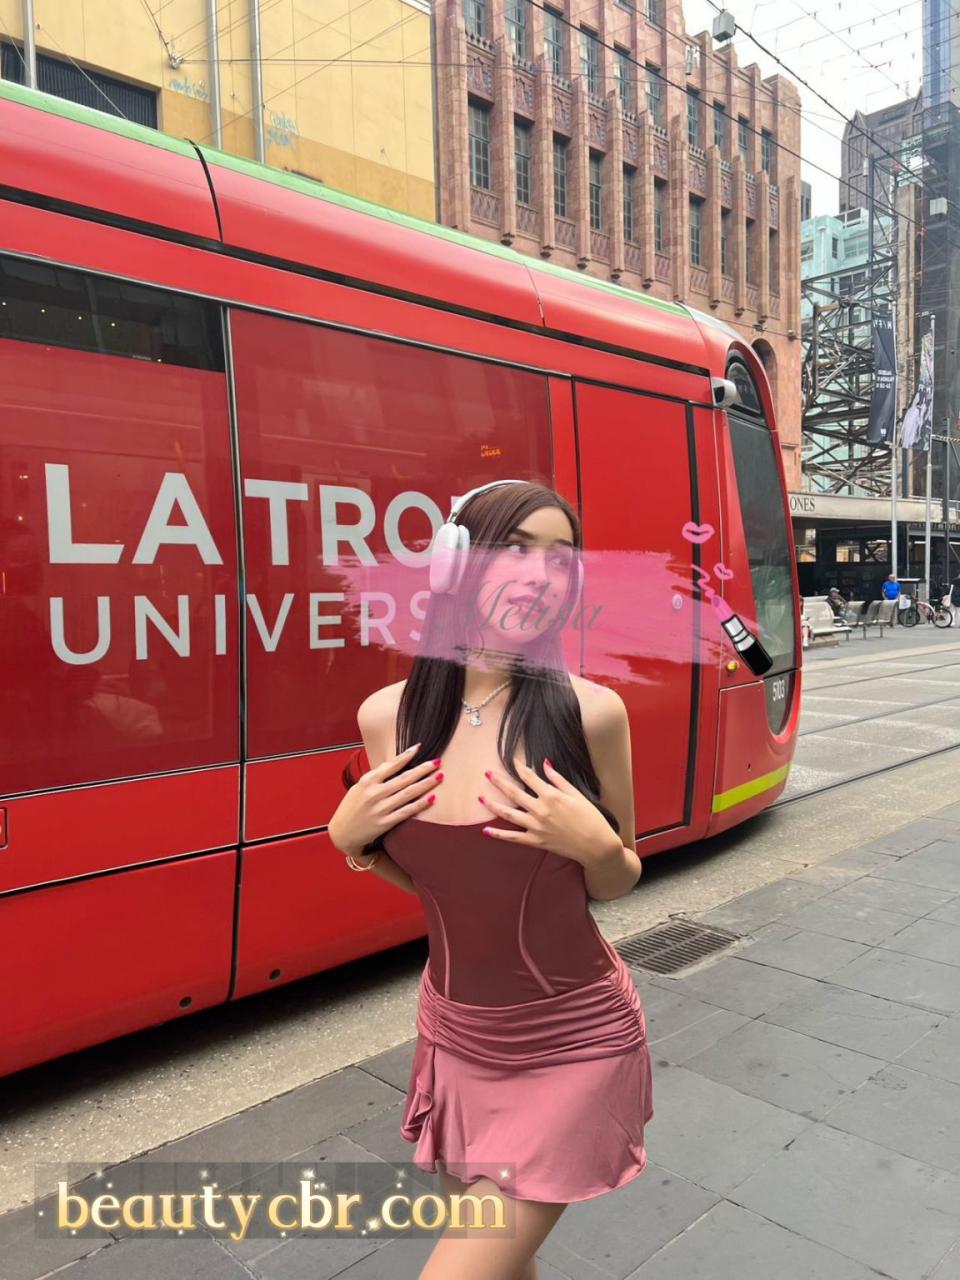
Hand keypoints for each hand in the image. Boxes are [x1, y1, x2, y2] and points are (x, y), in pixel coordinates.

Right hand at [328, 743, 441, 855]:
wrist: (342, 833)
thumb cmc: (351, 807)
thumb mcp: (359, 787)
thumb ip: (376, 777)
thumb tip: (397, 764)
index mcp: (367, 781)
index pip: (391, 765)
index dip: (407, 756)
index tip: (420, 747)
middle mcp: (374, 793)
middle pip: (404, 778)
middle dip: (423, 769)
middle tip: (438, 761)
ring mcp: (380, 808)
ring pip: (408, 794)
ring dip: (426, 784)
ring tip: (439, 776)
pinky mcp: (384, 823)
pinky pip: (406, 811)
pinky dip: (420, 804)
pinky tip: (431, 798)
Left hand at [479, 759, 621, 865]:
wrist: (596, 845)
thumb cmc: (590, 818)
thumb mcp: (577, 794)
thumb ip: (558, 779)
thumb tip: (545, 763)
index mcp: (551, 796)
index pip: (529, 777)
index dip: (519, 767)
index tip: (511, 760)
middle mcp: (540, 809)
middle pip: (514, 792)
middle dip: (499, 781)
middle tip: (487, 773)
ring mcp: (536, 827)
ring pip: (508, 814)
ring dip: (492, 805)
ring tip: (480, 798)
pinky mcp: (535, 841)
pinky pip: (512, 838)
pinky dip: (498, 834)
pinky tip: (485, 830)